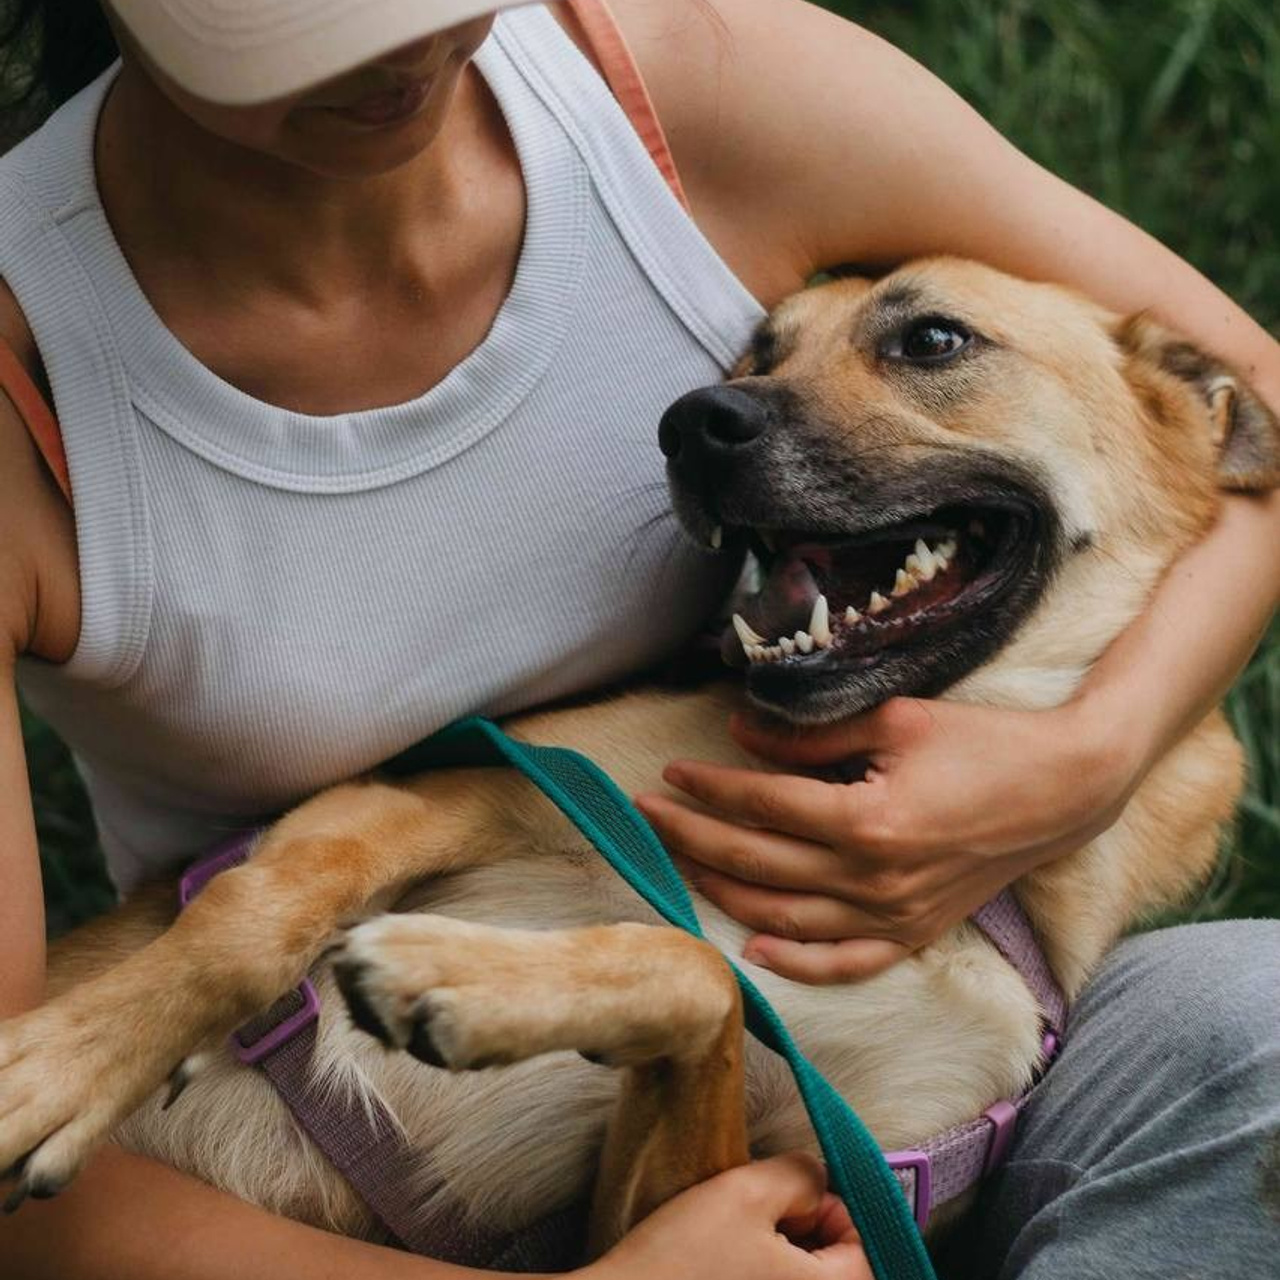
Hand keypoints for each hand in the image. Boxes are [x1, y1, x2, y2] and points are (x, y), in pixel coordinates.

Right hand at [582, 1152, 867, 1279]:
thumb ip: (800, 1174)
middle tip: (758, 1216)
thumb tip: (817, 1181)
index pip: (865, 1245)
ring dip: (781, 1256)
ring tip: (736, 1241)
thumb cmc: (683, 1260)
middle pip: (838, 1268)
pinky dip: (760, 1277)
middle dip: (805, 1232)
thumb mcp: (747, 1191)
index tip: (787, 1198)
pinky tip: (723, 1266)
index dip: (831, 1208)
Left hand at [635, 694, 1141, 983]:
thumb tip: (741, 736)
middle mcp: (874, 877)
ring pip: (785, 918)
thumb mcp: (894, 720)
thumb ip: (811, 737)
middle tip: (646, 818)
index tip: (668, 774)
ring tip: (678, 865)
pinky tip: (754, 948)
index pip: (761, 806)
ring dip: (723, 893)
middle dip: (692, 838)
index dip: (708, 788)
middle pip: (757, 863)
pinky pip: (846, 963)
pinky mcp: (915, 933)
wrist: (1064, 788)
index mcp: (867, 819)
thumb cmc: (981, 743)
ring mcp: (895, 914)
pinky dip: (797, 962)